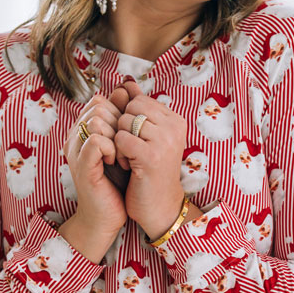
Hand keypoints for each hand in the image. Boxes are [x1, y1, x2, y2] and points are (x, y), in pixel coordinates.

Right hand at [62, 86, 132, 237]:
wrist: (107, 216)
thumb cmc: (115, 183)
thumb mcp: (121, 146)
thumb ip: (121, 121)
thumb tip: (126, 88)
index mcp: (82, 131)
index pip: (99, 101)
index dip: (118, 113)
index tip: (126, 137)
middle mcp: (74, 138)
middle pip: (98, 106)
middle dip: (118, 123)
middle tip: (125, 148)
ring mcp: (75, 151)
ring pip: (96, 119)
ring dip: (116, 136)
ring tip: (121, 156)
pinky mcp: (81, 166)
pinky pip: (96, 140)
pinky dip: (112, 149)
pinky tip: (116, 163)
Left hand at [114, 79, 188, 241]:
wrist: (160, 209)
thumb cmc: (149, 174)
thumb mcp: (146, 138)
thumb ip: (138, 111)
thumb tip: (125, 83)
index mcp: (175, 120)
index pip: (139, 100)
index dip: (128, 119)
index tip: (135, 142)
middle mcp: (174, 127)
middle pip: (132, 107)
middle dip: (123, 127)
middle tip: (129, 150)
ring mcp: (164, 140)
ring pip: (125, 121)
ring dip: (119, 141)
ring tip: (130, 159)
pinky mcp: (151, 156)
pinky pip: (121, 139)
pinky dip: (118, 153)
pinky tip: (127, 166)